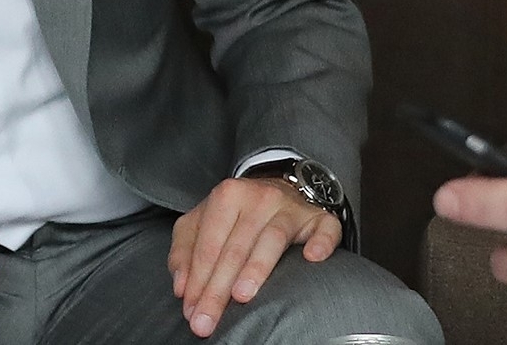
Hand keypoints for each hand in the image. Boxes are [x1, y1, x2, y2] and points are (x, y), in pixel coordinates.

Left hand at [168, 176, 341, 337]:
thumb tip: (182, 287)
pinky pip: (324, 229)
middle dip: (218, 288)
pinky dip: (320, 242)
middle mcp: (258, 198)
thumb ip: (185, 251)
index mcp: (226, 196)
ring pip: (273, 239)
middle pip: (236, 247)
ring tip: (242, 295)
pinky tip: (312, 258)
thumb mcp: (202, 222)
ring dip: (256, 268)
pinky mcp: (319, 218)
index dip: (198, 279)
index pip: (208, 244)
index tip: (192, 310)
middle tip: (208, 319)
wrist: (279, 187)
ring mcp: (290, 207)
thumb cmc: (237, 214)